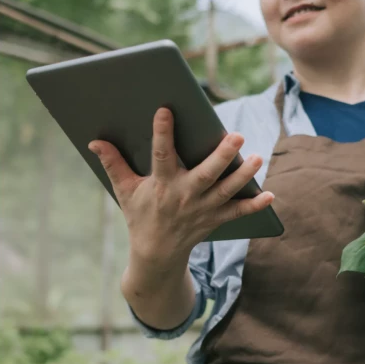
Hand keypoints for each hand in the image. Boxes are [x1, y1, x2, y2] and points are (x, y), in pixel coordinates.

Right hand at [88, 107, 273, 269]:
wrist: (156, 254)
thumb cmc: (141, 214)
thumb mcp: (124, 190)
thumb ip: (113, 164)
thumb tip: (94, 140)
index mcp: (161, 184)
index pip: (161, 155)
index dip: (162, 132)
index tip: (165, 109)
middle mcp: (185, 196)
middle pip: (206, 174)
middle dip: (222, 155)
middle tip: (237, 135)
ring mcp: (204, 209)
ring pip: (227, 190)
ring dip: (243, 175)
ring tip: (257, 157)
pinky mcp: (217, 219)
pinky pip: (239, 213)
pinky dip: (255, 206)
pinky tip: (271, 195)